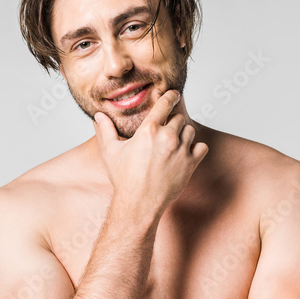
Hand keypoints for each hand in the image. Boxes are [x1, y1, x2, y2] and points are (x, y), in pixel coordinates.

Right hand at [93, 89, 207, 219]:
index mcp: (149, 130)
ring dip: (184, 134)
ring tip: (174, 143)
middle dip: (173, 122)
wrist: (139, 203)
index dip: (171, 96)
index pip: (165, 103)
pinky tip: (186, 153)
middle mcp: (167, 137)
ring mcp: (181, 151)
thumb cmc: (124, 179)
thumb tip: (98, 116)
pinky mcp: (190, 164)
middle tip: (166, 132)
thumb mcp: (111, 152)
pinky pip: (201, 147)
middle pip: (179, 118)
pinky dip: (196, 148)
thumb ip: (105, 131)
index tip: (174, 95)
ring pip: (190, 131)